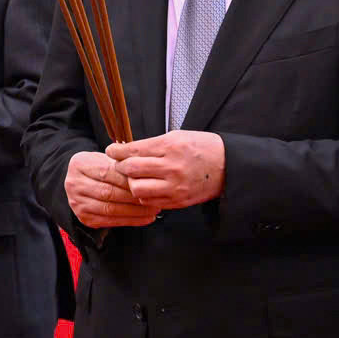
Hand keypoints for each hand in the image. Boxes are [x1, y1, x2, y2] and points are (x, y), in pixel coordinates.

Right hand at [65, 150, 157, 228]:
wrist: (80, 181)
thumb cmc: (99, 168)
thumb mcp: (106, 159)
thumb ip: (122, 166)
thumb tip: (146, 175)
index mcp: (80, 164)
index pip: (108, 172)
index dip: (129, 179)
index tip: (148, 182)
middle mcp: (74, 184)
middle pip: (109, 192)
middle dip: (134, 197)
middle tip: (154, 198)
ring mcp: (77, 202)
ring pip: (110, 208)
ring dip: (134, 211)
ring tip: (152, 210)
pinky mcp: (83, 217)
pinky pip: (109, 221)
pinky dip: (129, 220)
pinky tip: (143, 218)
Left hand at [107, 130, 225, 209]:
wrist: (227, 166)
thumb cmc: (202, 148)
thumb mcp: (178, 136)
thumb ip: (153, 144)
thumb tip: (128, 150)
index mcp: (171, 146)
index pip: (133, 150)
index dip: (117, 151)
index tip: (111, 151)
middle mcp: (171, 167)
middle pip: (131, 170)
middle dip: (121, 167)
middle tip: (121, 164)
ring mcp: (174, 186)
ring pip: (137, 189)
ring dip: (132, 183)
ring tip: (137, 177)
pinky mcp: (177, 201)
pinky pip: (150, 201)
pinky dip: (144, 194)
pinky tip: (149, 187)